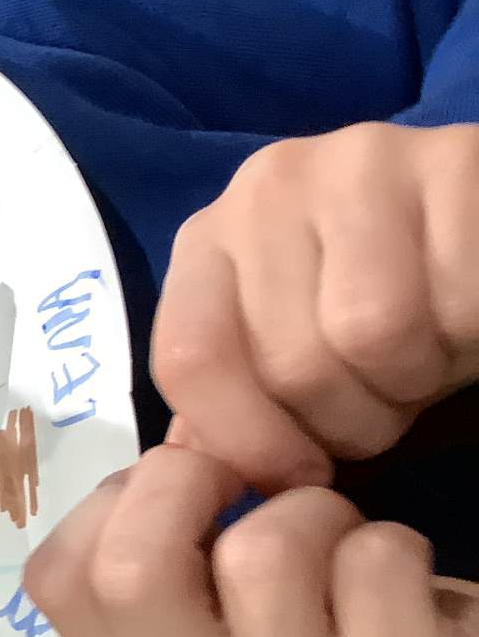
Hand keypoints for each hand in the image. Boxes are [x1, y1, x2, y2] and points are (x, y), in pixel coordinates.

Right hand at [25, 445, 478, 636]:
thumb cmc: (313, 607)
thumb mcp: (211, 571)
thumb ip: (165, 511)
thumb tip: (190, 426)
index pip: (56, 577)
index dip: (114, 502)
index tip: (179, 499)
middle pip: (130, 574)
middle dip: (185, 483)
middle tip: (241, 488)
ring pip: (263, 553)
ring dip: (313, 510)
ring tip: (337, 546)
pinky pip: (374, 561)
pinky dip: (396, 541)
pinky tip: (400, 587)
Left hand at [154, 122, 478, 491]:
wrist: (477, 232)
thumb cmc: (380, 300)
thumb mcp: (291, 350)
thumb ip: (233, 400)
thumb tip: (187, 468)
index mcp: (209, 239)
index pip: (188, 357)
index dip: (246, 441)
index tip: (301, 477)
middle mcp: (267, 187)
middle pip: (290, 362)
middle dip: (350, 421)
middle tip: (384, 403)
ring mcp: (357, 163)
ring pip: (369, 333)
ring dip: (411, 382)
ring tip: (422, 361)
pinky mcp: (452, 159)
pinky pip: (455, 304)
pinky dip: (468, 340)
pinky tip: (464, 322)